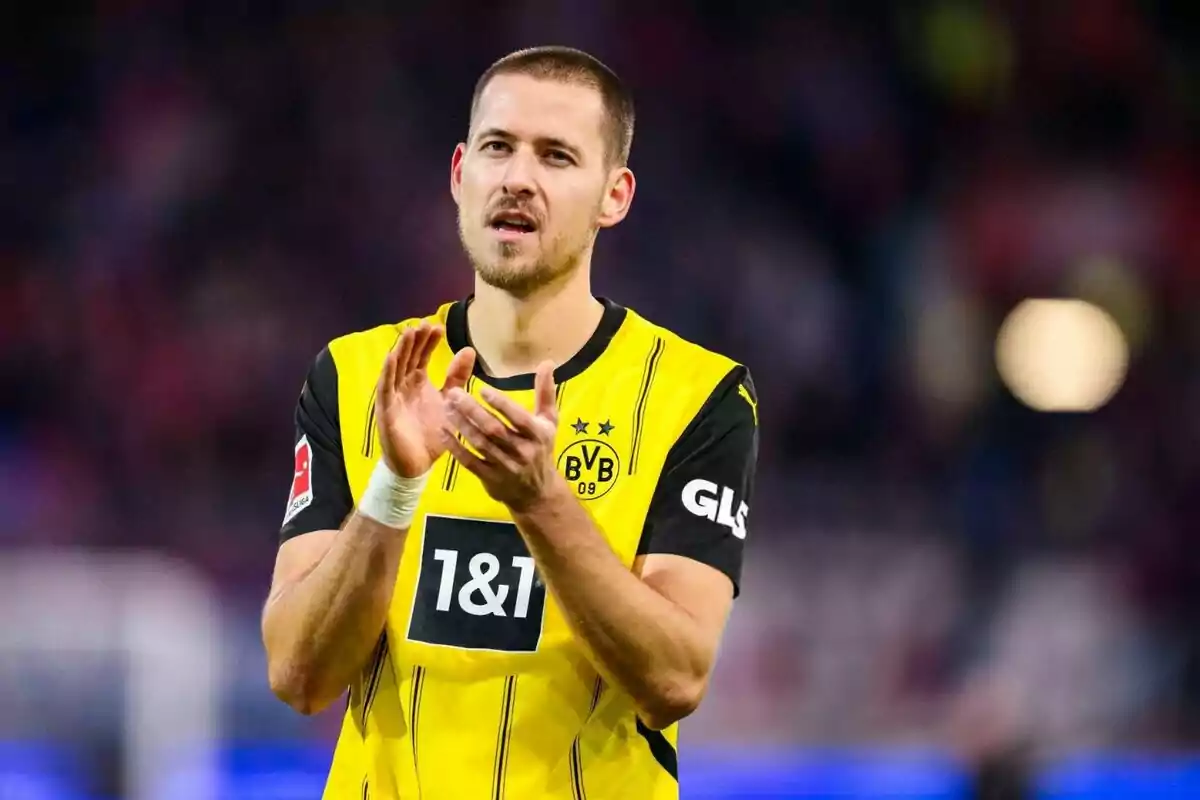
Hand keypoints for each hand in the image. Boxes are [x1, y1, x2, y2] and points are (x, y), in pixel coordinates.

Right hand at [375, 322, 474, 477]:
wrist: (418, 465)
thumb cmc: (431, 434)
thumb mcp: (449, 401)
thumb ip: (456, 378)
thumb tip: (469, 349)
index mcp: (417, 383)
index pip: (421, 357)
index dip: (428, 342)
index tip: (439, 327)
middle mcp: (403, 386)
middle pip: (407, 358)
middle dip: (415, 341)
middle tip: (425, 324)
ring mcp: (393, 397)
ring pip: (395, 369)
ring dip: (401, 350)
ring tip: (409, 333)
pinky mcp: (386, 411)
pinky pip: (385, 389)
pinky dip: (388, 373)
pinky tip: (392, 357)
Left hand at [442, 360, 560, 510]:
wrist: (537, 493)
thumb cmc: (542, 449)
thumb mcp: (549, 422)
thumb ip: (546, 392)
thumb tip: (547, 362)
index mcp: (538, 435)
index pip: (518, 418)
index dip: (500, 404)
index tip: (482, 390)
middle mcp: (522, 451)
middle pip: (494, 430)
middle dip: (472, 411)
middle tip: (453, 393)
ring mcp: (505, 467)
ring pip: (479, 444)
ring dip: (461, 425)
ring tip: (446, 406)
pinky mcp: (490, 479)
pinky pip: (469, 462)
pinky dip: (455, 447)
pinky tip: (443, 430)